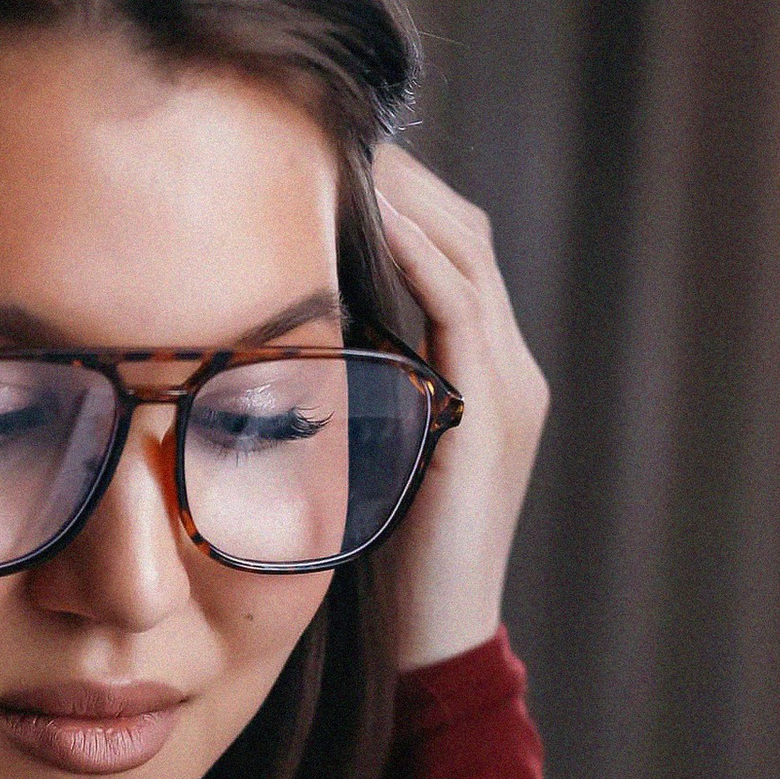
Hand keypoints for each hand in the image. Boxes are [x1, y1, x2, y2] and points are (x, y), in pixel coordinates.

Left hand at [373, 143, 549, 671]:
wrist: (430, 646)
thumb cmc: (378, 561)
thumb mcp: (359, 450)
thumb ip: (346, 388)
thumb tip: (269, 333)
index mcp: (482, 373)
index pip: (448, 249)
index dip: (397, 196)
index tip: (325, 155)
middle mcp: (509, 368)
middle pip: (463, 233)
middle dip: (401, 179)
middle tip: (327, 132)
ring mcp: (509, 390)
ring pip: (465, 255)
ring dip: (406, 198)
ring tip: (343, 152)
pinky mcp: (490, 417)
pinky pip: (459, 309)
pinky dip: (418, 255)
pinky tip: (370, 220)